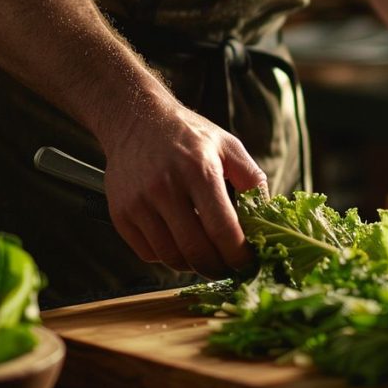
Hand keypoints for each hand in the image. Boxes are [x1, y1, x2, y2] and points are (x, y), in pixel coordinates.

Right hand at [99, 92, 266, 277]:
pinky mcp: (120, 213)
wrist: (135, 118)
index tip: (248, 262)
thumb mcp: (228, 145)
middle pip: (196, 251)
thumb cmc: (188, 134)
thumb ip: (252, 179)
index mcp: (199, 171)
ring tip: (205, 256)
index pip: (223, 230)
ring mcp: (139, 202)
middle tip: (229, 269)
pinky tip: (178, 242)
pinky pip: (148, 253)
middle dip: (218, 269)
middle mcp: (166, 188)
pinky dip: (167, 256)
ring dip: (193, 265)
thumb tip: (267, 217)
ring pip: (171, 257)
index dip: (239, 256)